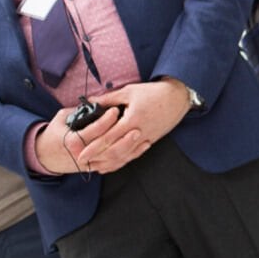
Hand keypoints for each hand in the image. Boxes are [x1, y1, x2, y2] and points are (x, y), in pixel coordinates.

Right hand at [34, 104, 131, 174]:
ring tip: (142, 135)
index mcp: (73, 141)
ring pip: (114, 158)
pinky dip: (129, 156)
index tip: (115, 110)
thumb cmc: (54, 134)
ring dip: (130, 148)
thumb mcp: (61, 118)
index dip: (106, 120)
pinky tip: (140, 147)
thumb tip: (94, 100)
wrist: (44, 155)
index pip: (94, 131)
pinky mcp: (95, 168)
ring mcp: (89, 164)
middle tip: (136, 125)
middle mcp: (81, 155)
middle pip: (107, 147)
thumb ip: (77, 110)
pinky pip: (115, 164)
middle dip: (123, 136)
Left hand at [73, 79, 192, 173]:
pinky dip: (123, 160)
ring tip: (95, 166)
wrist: (177, 97)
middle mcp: (139, 132)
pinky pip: (134, 154)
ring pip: (125, 156)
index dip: (93, 148)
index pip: (108, 138)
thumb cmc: (153, 92)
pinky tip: (113, 163)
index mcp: (132, 120)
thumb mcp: (129, 92)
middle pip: (115, 151)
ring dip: (109, 162)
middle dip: (97, 158)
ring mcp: (146, 138)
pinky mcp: (151, 140)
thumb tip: (90, 101)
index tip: (80, 155)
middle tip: (83, 163)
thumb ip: (109, 98)